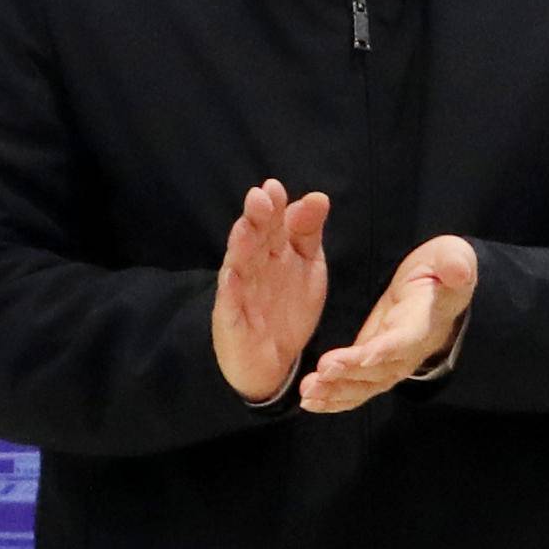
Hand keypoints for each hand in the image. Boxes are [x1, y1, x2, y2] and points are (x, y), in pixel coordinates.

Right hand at [212, 181, 331, 402]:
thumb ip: (308, 232)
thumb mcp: (307, 266)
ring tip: (245, 228)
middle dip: (256, 218)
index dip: (273, 207)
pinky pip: (231, 304)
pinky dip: (230, 291)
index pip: (272, 224)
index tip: (275, 188)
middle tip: (260, 198)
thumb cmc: (287, 306)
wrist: (273, 360)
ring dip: (240, 247)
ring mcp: (240, 293)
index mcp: (272, 252)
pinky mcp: (232, 321)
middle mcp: (253, 267)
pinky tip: (232, 276)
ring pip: (239, 266)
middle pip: (253, 239)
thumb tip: (317, 196)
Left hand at [298, 233, 478, 413]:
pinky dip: (335, 399)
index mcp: (425, 320)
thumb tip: (460, 271)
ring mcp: (392, 362)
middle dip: (351, 374)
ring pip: (366, 385)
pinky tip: (310, 402)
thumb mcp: (451, 256)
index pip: (408, 338)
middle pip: (381, 369)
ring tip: (309, 393)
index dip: (388, 348)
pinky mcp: (374, 366)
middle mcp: (409, 350)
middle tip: (322, 373)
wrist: (439, 292)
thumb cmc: (441, 271)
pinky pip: (357, 389)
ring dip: (337, 392)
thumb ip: (454, 262)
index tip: (366, 356)